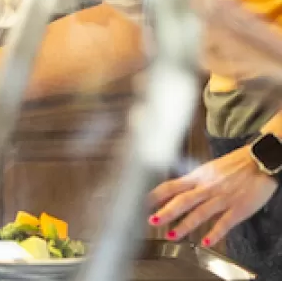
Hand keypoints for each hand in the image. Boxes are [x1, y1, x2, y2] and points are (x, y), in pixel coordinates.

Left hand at [149, 144, 277, 246]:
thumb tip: (171, 193)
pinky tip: (205, 242)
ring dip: (185, 225)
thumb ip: (191, 182)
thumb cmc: (234, 165)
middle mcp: (207, 188)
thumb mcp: (208, 170)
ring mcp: (223, 198)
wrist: (261, 160)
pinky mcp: (238, 208)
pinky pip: (225, 222)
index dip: (155, 195)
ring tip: (172, 235)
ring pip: (200, 212)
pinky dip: (215, 233)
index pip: (171, 186)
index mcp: (198, 177)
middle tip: (152, 221)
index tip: (141, 204)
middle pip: (183, 200)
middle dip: (166, 212)